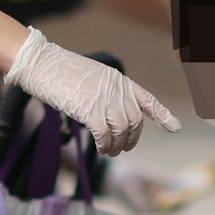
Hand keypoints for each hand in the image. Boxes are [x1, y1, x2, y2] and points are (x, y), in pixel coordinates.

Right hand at [3, 27, 179, 154]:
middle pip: (136, 121)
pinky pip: (104, 135)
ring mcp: (103, 98)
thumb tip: (107, 118)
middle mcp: (116, 89)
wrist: (39, 62)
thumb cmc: (58, 71)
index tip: (175, 128)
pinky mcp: (88, 109)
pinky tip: (100, 148)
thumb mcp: (89, 77)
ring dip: (117, 146)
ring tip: (109, 151)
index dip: (163, 115)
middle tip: (121, 148)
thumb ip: (104, 93)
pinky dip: (104, 145)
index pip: (147, 99)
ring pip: (122, 130)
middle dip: (132, 139)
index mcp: (118, 80)